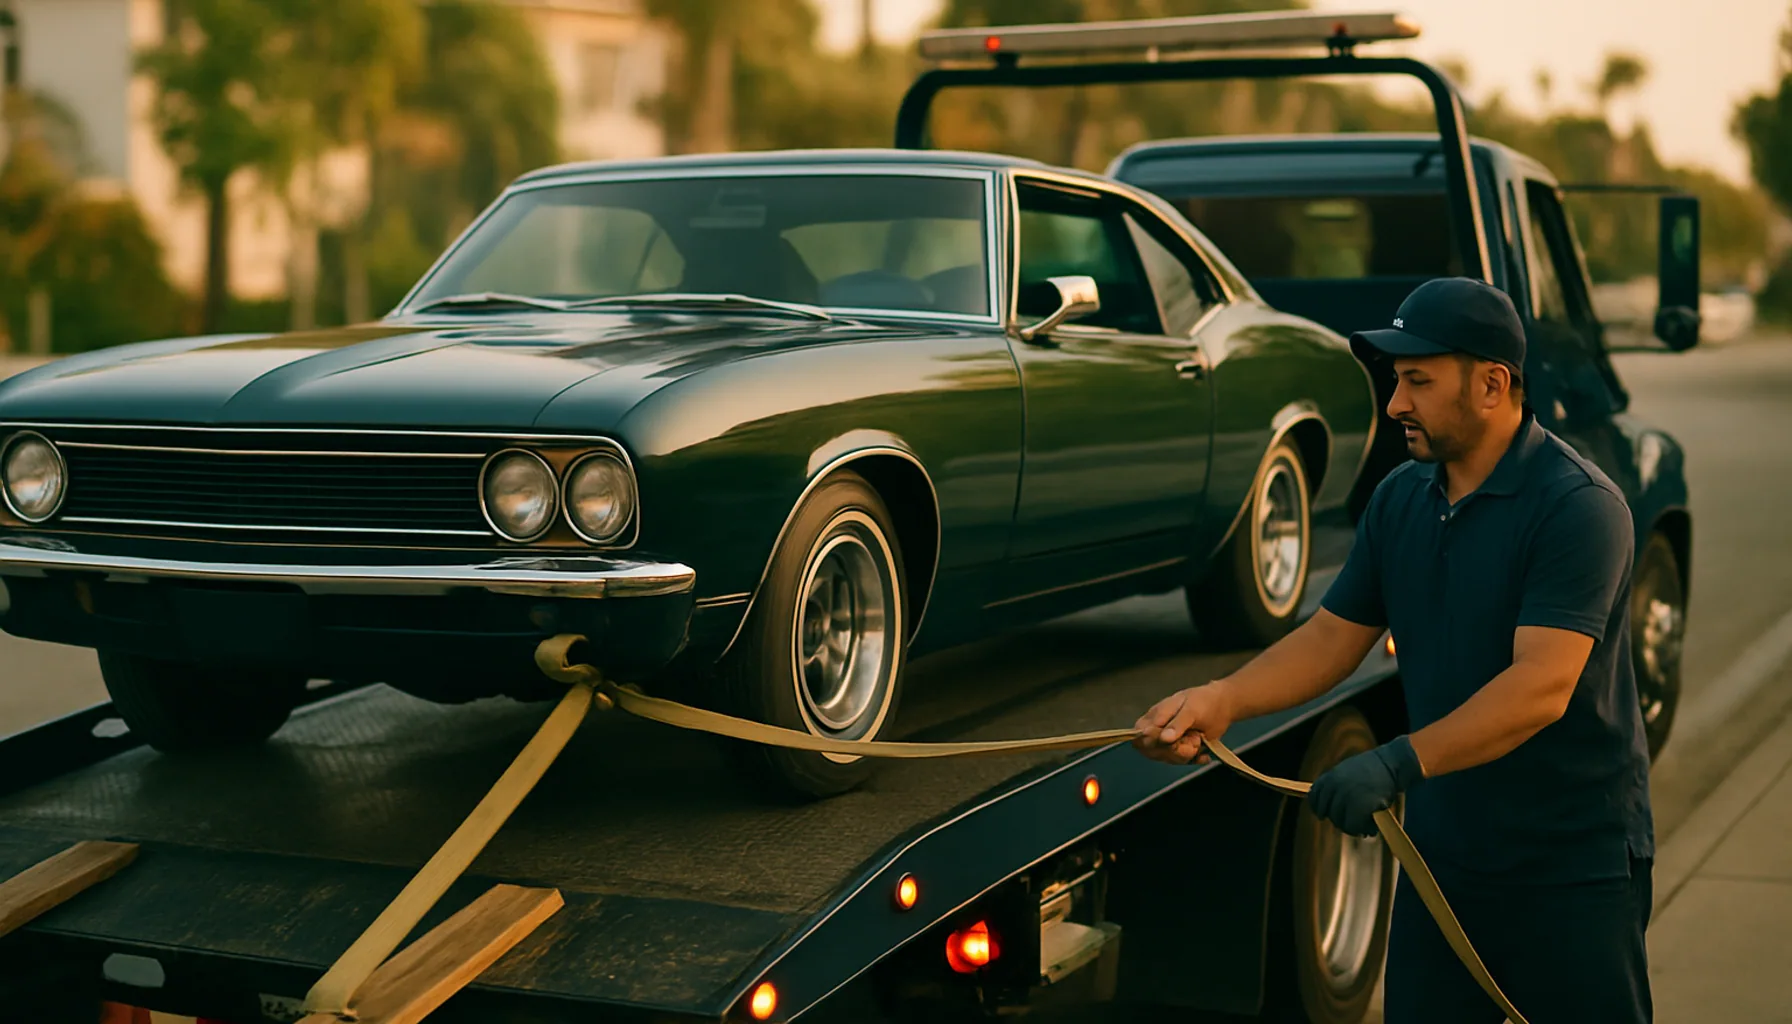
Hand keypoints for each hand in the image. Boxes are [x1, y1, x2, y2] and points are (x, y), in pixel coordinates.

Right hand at [1132, 683, 1233, 764]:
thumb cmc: (1203, 702)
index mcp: (1153, 718)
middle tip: (1194, 738)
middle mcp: (1158, 732)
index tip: (1171, 741)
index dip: (1152, 743)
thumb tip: (1163, 738)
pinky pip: (1183, 762)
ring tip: (1198, 738)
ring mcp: (1170, 743)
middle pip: (1154, 752)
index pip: (1140, 737)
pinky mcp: (1182, 751)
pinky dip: (1195, 759)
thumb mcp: (1191, 710)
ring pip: (1169, 759)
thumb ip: (1177, 724)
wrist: (1222, 705)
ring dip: (1187, 753)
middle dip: (1175, 750)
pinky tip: (1204, 752)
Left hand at [1307, 735, 1425, 836]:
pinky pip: (1353, 826)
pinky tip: (1370, 828)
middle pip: (1328, 813)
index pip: (1315, 797)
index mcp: (1329, 778)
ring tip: (1363, 826)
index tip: (1323, 815)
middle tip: (1351, 822)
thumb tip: (1326, 810)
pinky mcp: (1359, 807)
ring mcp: (1346, 797)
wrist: (1391, 764)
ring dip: (1351, 827)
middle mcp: (1334, 787)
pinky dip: (1362, 829)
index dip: (1319, 808)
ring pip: (1340, 822)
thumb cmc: (1373, 769)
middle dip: (1339, 820)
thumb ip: (1336, 787)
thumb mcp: (1347, 772)